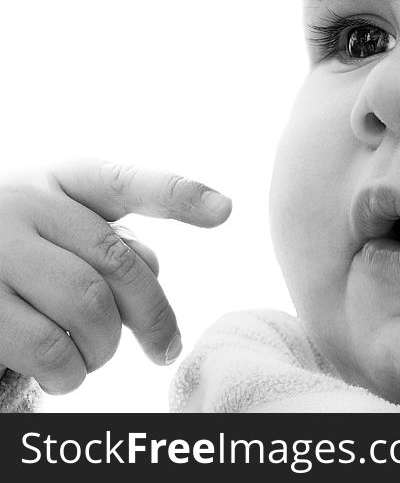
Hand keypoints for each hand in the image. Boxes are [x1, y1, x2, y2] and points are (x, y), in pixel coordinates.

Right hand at [0, 158, 231, 393]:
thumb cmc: (21, 249)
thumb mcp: (61, 226)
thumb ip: (110, 239)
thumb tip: (153, 270)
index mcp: (60, 179)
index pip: (126, 182)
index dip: (179, 195)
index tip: (225, 210)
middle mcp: (26, 203)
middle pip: (120, 263)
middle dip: (154, 315)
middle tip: (166, 349)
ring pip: (88, 307)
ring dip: (105, 346)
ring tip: (98, 356)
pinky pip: (47, 346)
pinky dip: (70, 371)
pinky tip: (67, 374)